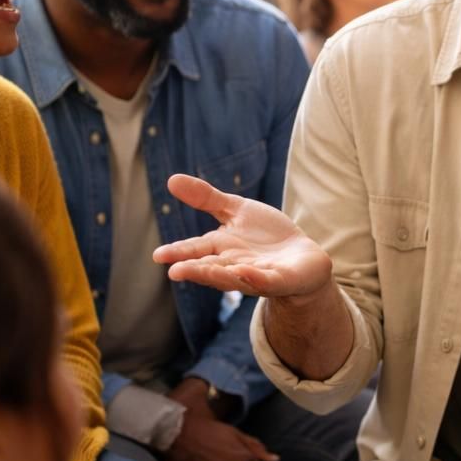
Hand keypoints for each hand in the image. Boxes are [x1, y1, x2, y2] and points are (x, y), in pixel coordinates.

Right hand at [154, 173, 333, 297]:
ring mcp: (257, 274)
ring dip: (218, 275)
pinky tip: (245, 272)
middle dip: (194, 269)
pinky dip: (257, 278)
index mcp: (221, 248)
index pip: (196, 250)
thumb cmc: (266, 235)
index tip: (158, 255)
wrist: (302, 257)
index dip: (179, 253)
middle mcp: (234, 265)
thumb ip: (207, 198)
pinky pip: (267, 280)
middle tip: (174, 271)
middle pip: (211, 267)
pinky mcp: (281, 279)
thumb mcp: (236, 211)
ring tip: (200, 272)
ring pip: (235, 276)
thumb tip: (171, 179)